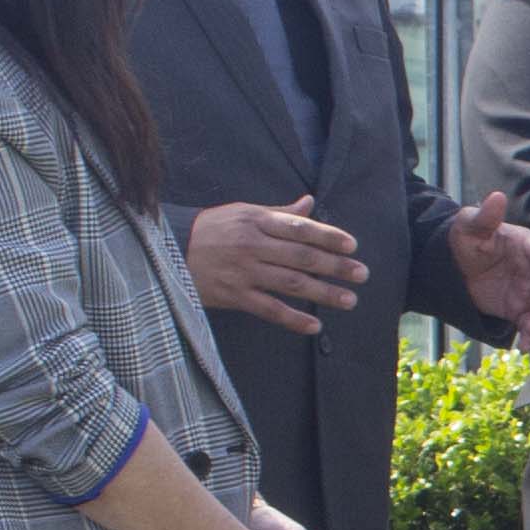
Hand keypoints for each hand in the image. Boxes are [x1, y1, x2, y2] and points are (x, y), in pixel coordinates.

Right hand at [185, 195, 364, 334]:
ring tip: (349, 300)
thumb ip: (278, 213)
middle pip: (302, 256)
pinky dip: (293, 319)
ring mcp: (243, 272)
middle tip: (362, 274)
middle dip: (335, 266)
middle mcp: (252, 245)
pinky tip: (315, 326)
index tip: (352, 246)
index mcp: (256, 221)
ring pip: (291, 283)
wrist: (166, 251)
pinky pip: (269, 309)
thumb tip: (310, 203)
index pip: (299, 228)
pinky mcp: (233, 295)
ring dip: (323, 293)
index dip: (328, 236)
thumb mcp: (242, 213)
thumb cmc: (211, 229)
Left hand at [443, 191, 529, 344]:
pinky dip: (529, 336)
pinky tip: (525, 346)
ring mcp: (527, 291)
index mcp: (525, 245)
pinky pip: (528, 324)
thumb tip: (496, 196)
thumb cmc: (466, 240)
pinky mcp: (518, 310)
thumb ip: (485, 216)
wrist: (454, 267)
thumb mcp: (470, 227)